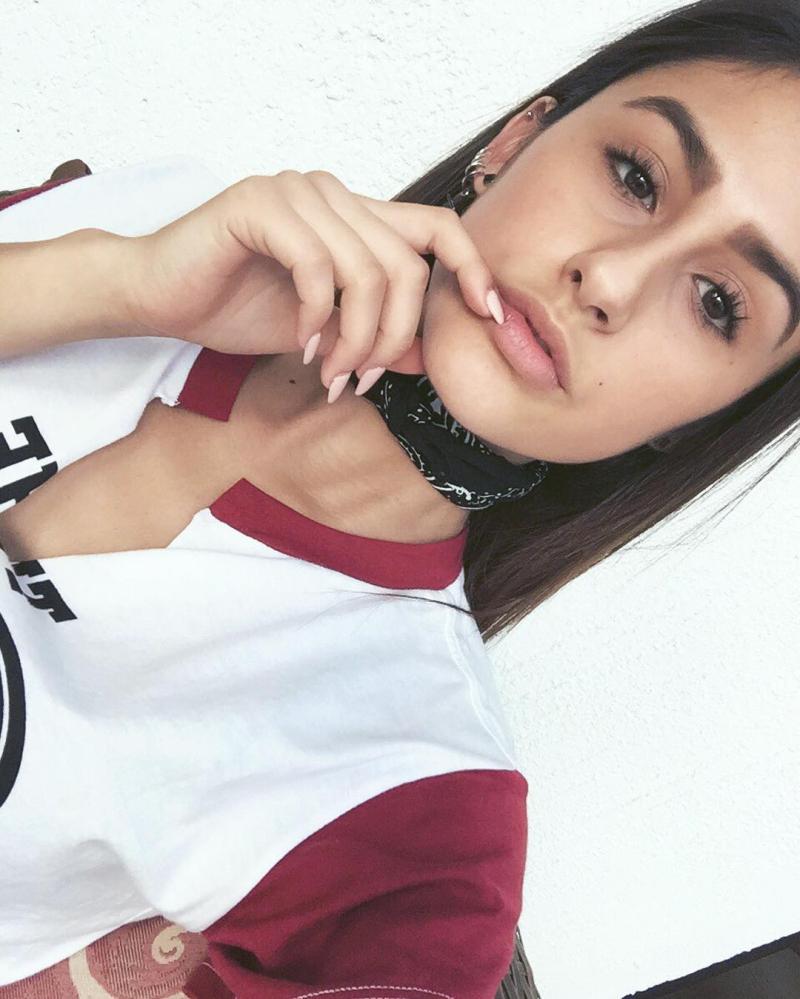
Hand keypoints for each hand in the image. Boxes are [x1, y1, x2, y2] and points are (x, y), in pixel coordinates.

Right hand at [121, 171, 499, 395]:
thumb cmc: (235, 307)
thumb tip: (430, 355)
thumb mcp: (324, 332)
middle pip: (408, 265)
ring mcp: (298, 192)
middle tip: (363, 379)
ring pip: (368, 271)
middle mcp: (334, 194)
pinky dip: (317, 318)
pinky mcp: (260, 205)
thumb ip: (375, 334)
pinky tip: (303, 346)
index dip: (473, 269)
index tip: (490, 317)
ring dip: (356, 338)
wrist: (159, 296)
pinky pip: (317, 267)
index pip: (438, 227)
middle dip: (394, 337)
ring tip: (332, 372)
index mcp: (355, 216)